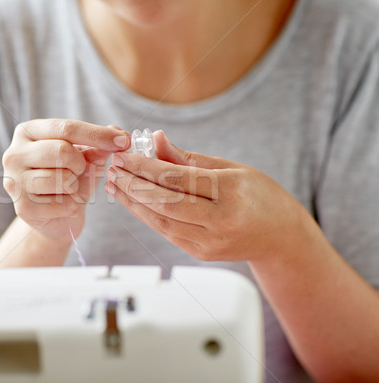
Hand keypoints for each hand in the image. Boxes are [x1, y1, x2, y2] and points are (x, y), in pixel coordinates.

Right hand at [3, 119, 129, 241]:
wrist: (57, 217)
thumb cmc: (70, 179)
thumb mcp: (87, 158)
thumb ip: (100, 145)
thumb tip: (120, 132)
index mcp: (28, 132)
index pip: (67, 128)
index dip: (98, 134)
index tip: (123, 140)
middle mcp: (14, 153)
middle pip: (62, 151)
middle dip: (81, 164)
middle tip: (80, 170)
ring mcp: (14, 182)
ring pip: (61, 178)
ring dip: (75, 186)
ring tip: (68, 188)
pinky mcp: (22, 208)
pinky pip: (62, 204)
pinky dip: (72, 205)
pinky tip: (63, 204)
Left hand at [104, 130, 309, 261]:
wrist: (281, 238)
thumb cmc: (259, 196)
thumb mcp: (231, 168)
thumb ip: (189, 158)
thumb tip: (154, 140)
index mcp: (232, 191)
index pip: (178, 178)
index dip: (145, 167)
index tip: (124, 156)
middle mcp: (221, 220)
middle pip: (165, 202)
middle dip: (133, 185)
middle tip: (112, 169)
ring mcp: (211, 242)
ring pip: (161, 220)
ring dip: (133, 202)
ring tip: (114, 185)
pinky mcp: (201, 254)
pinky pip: (167, 232)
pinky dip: (146, 215)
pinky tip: (131, 201)